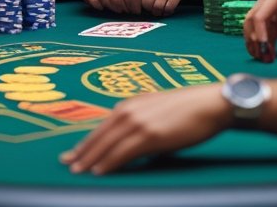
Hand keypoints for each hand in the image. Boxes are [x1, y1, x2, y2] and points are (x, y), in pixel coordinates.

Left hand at [60, 84, 231, 174]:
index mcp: (131, 105)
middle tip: (66, 164)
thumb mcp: (158, 111)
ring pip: (107, 144)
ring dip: (91, 159)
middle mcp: (130, 110)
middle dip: (82, 151)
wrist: (210, 104)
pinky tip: (99, 171)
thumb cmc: (189, 110)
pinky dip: (109, 163)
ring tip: (78, 171)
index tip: (73, 152)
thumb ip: (143, 124)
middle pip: (99, 135)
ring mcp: (138, 122)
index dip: (86, 141)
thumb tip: (136, 145)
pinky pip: (123, 152)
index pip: (102, 126)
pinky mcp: (149, 135)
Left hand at [129, 0, 216, 15]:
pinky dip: (168, 11)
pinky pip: (169, 6)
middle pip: (143, 1)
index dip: (132, 4)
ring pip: (156, 5)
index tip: (137, 9)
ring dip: (158, 11)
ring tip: (160, 11)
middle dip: (147, 9)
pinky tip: (169, 9)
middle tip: (151, 10)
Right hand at [244, 0, 276, 62]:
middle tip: (260, 57)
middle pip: (254, 19)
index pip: (260, 16)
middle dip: (253, 38)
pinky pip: (271, 25)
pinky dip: (269, 38)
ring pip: (260, 23)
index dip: (259, 35)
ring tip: (264, 58)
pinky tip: (272, 52)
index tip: (265, 51)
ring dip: (259, 40)